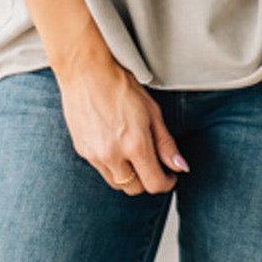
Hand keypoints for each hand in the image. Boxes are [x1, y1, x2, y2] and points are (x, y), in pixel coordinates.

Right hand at [54, 46, 189, 193]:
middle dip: (147, 181)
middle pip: (134, 189)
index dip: (167, 183)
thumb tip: (179, 166)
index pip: (154, 183)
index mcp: (134, 145)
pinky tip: (116, 146)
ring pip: (117, 183)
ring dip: (129, 177)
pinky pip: (101, 170)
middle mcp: (113, 155)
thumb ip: (166, 144)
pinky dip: (113, 166)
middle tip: (153, 166)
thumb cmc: (120, 87)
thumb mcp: (152, 112)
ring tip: (134, 156)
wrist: (85, 72)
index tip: (170, 176)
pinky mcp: (82, 151)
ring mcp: (94, 155)